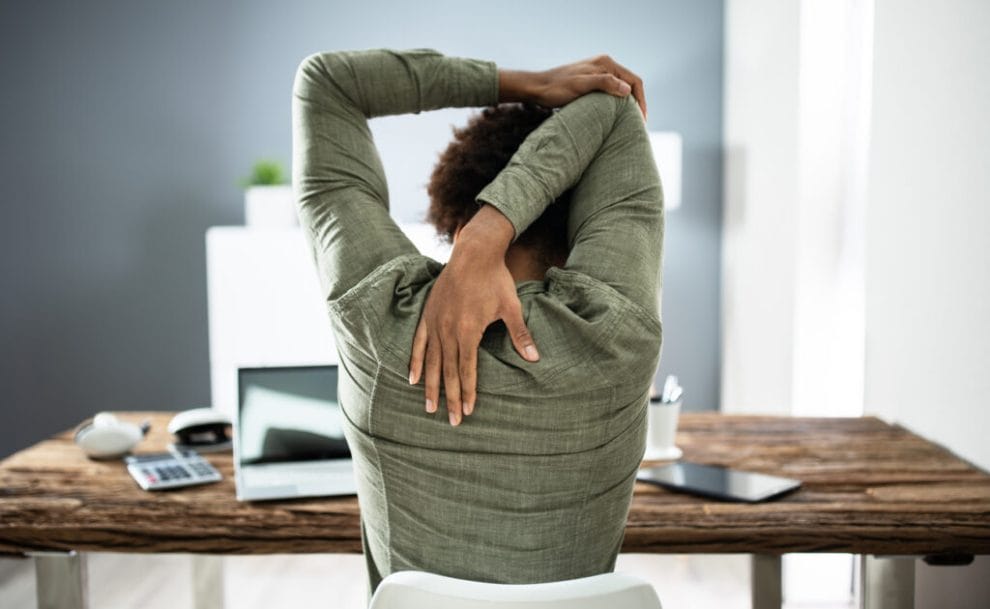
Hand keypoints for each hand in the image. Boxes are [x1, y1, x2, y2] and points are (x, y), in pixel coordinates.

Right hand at [408, 205, 538, 425]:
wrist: (473, 253)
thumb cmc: (495, 279)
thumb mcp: (510, 307)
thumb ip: (519, 334)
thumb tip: (534, 358)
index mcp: (468, 330)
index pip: (466, 369)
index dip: (467, 392)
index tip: (468, 411)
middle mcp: (448, 330)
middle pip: (447, 371)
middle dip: (449, 398)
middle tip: (451, 421)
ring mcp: (435, 323)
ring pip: (431, 361)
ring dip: (430, 386)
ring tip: (428, 408)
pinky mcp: (428, 315)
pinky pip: (418, 343)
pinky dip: (415, 361)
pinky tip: (412, 378)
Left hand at [499, 54, 646, 119]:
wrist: (537, 88)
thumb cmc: (556, 88)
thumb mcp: (581, 86)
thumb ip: (604, 84)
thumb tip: (627, 91)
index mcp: (606, 63)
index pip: (634, 81)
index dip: (641, 101)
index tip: (642, 120)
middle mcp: (604, 65)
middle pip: (630, 84)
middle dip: (637, 103)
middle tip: (639, 124)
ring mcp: (597, 73)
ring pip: (621, 89)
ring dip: (628, 104)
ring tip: (630, 122)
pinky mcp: (590, 82)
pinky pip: (611, 92)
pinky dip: (617, 103)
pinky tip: (615, 116)